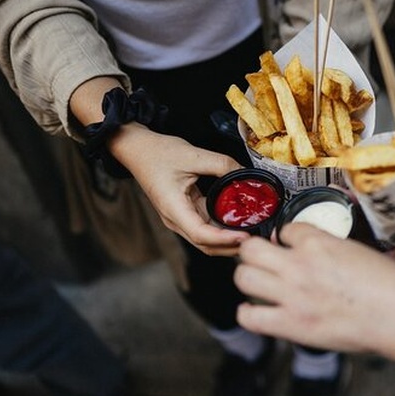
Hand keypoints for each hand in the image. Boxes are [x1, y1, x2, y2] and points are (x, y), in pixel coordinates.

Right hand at [112, 124, 245, 255]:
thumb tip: (245, 173)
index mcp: (174, 209)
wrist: (138, 149)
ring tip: (251, 231)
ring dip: (227, 239)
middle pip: (206, 244)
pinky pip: (205, 226)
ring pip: (206, 239)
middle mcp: (175, 219)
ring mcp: (179, 218)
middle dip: (231, 246)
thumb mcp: (194, 155)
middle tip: (256, 238)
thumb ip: (222, 164)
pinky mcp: (184, 212)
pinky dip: (222, 227)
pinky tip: (238, 221)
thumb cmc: (158, 153)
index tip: (246, 235)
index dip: (225, 239)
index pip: (202, 235)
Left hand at [234, 223, 394, 353]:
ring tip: (258, 283)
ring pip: (244, 277)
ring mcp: (293, 294)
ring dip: (249, 278)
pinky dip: (250, 313)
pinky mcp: (292, 324)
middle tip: (261, 260)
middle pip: (252, 249)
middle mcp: (300, 264)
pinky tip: (259, 311)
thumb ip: (331, 248)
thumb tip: (314, 250)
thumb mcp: (359, 250)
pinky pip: (249, 316)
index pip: (285, 229)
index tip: (289, 246)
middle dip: (255, 253)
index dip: (286, 238)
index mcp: (319, 242)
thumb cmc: (391, 285)